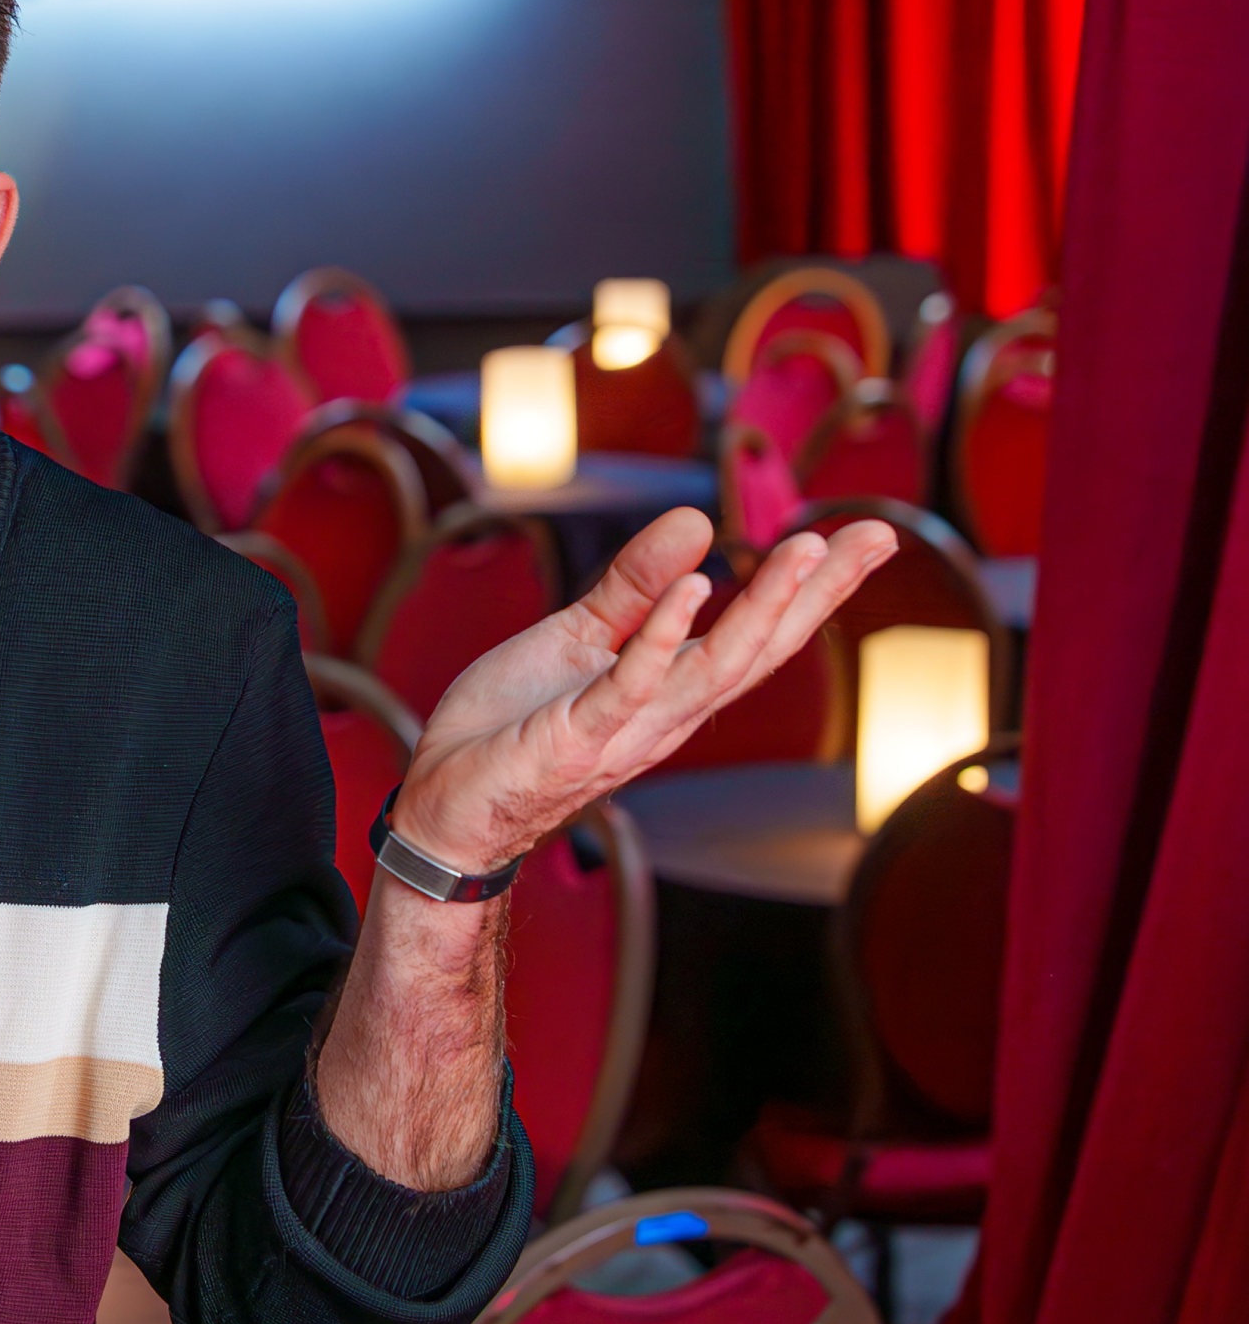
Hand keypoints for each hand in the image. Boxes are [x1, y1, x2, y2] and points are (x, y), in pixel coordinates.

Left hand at [390, 508, 895, 874]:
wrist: (444, 802)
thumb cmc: (513, 727)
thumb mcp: (578, 637)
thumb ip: (634, 585)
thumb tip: (698, 521)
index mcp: (670, 689)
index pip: (759, 635)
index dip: (814, 588)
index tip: (867, 535)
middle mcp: (667, 714)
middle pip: (761, 650)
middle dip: (819, 594)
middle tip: (878, 536)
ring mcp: (627, 730)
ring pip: (714, 668)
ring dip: (763, 608)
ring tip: (806, 548)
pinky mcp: (578, 737)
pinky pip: (630, 684)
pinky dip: (663, 638)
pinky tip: (697, 588)